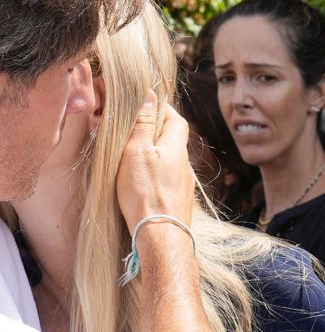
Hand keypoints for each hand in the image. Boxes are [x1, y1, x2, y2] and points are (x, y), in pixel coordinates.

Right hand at [115, 93, 196, 229]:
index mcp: (176, 147)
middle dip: (155, 127)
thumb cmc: (146, 193)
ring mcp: (184, 182)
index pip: (175, 117)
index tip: (141, 103)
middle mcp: (185, 163)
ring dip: (153, 149)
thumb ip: (144, 124)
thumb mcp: (137, 151)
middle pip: (173, 137)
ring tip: (131, 149)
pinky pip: (168, 175)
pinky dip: (155, 168)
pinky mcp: (178, 198)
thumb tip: (150, 96)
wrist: (161, 235)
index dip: (160, 107)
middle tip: (131, 125)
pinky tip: (141, 176)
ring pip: (170, 157)